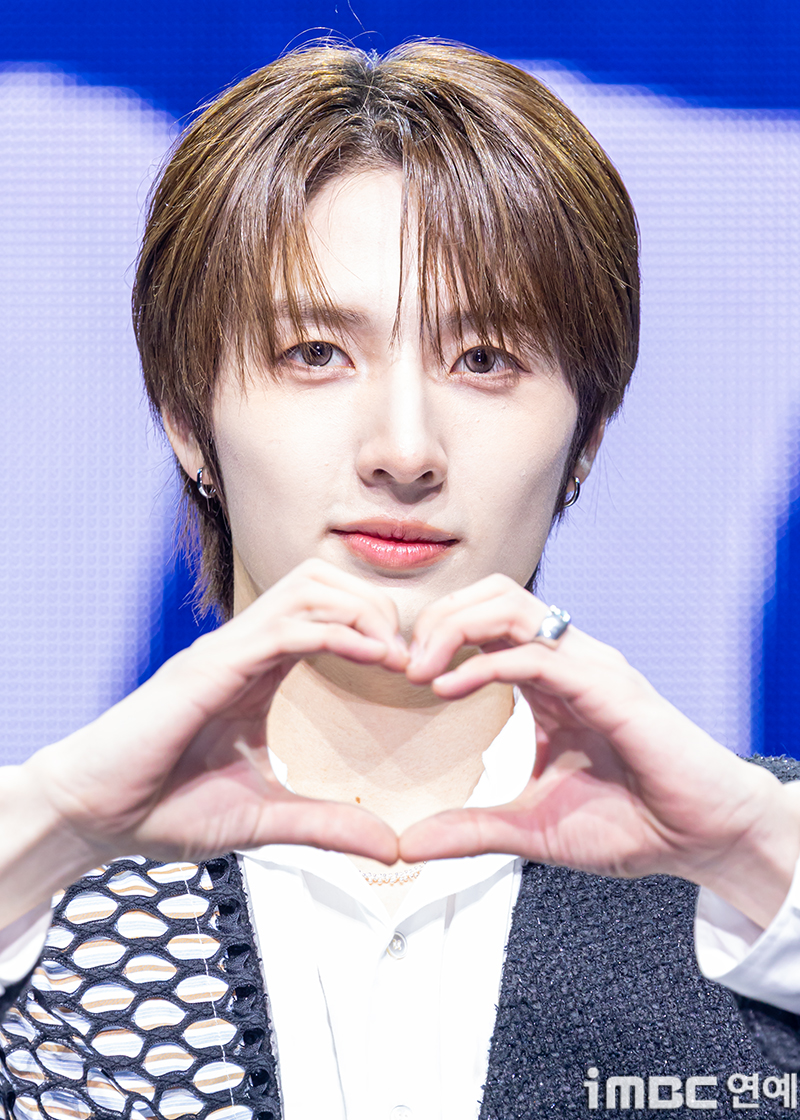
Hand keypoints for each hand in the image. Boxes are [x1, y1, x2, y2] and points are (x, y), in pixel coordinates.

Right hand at [3, 560, 403, 922]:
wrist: (93, 815)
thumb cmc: (161, 806)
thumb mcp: (265, 819)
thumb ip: (327, 826)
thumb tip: (390, 847)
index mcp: (258, 669)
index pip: (327, 611)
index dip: (377, 626)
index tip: (413, 669)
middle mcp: (244, 647)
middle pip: (323, 580)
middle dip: (378, 604)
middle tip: (410, 656)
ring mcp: (226, 651)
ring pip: (307, 586)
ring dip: (363, 610)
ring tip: (394, 655)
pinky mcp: (208, 667)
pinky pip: (284, 627)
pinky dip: (337, 632)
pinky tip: (371, 658)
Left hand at [400, 575, 799, 927]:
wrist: (701, 840)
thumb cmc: (631, 823)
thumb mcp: (530, 829)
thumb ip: (470, 829)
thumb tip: (407, 844)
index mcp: (549, 679)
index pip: (485, 621)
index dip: (435, 635)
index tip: (394, 673)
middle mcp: (568, 659)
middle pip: (491, 596)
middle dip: (437, 618)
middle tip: (400, 663)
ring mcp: (589, 667)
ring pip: (510, 606)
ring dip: (454, 627)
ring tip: (420, 670)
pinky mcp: (608, 687)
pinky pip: (537, 654)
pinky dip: (485, 663)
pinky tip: (449, 688)